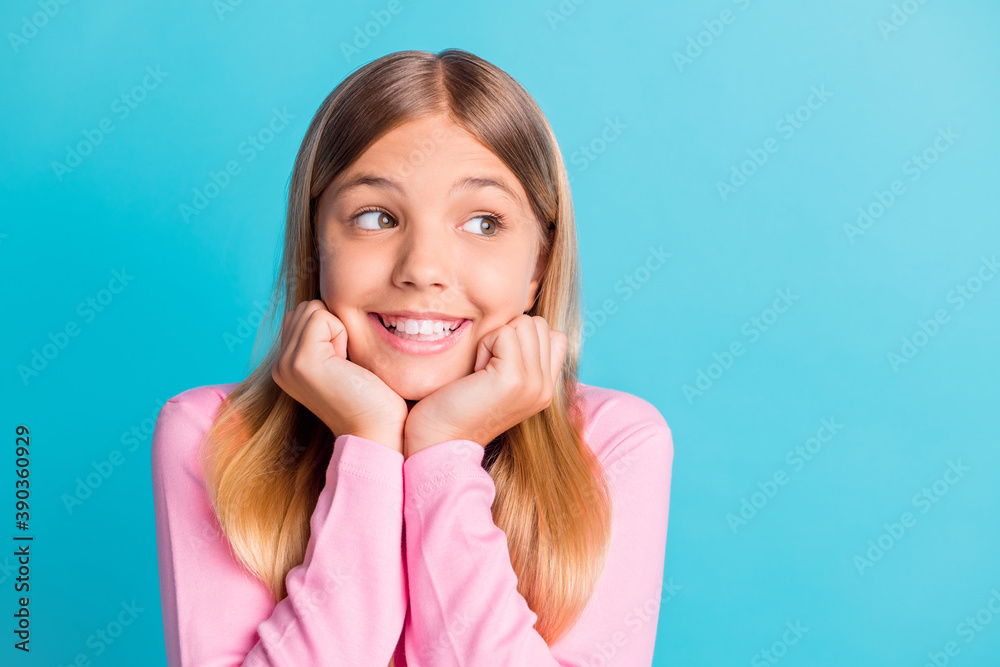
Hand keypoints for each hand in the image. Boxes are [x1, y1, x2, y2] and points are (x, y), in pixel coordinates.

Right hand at [271, 300, 406, 452]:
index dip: (332, 328)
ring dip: (338, 329)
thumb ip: (325, 337)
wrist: (375, 430)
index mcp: (286, 365)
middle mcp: (280, 365)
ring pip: (312, 309)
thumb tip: (326, 304)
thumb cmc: (370, 397)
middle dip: (333, 325)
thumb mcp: (340, 361)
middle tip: (346, 363)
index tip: (344, 363)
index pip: (302, 315)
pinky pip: (321, 317)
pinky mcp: (301, 361)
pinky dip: (341, 333)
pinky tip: (346, 363)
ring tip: (345, 364)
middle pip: (306, 308)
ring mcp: (286, 363)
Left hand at [403, 314, 566, 458]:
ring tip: (480, 370)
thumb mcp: (498, 380)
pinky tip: (475, 372)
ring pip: (524, 323)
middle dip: (506, 335)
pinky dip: (485, 345)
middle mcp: (545, 388)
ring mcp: (534, 384)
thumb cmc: (456, 406)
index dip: (520, 338)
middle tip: (485, 368)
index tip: (496, 364)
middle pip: (537, 324)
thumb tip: (518, 320)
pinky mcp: (514, 379)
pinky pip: (504, 333)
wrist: (439, 440)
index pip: (553, 335)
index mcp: (545, 388)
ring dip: (495, 339)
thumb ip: (519, 356)